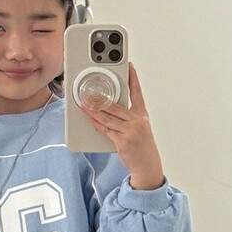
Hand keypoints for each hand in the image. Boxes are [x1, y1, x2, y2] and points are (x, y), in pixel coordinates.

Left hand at [81, 63, 164, 189]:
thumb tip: (111, 107)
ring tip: (84, 104)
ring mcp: (129, 131)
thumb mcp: (140, 127)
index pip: (137, 92)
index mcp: (142, 115)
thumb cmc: (142, 145)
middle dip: (101, 98)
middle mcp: (137, 121)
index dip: (133, 78)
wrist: (147, 165)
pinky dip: (96, 123)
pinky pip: (106, 129)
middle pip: (116, 105)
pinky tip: (90, 118)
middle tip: (91, 91)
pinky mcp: (122, 141)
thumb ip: (128, 116)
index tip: (129, 66)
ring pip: (108, 117)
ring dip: (94, 111)